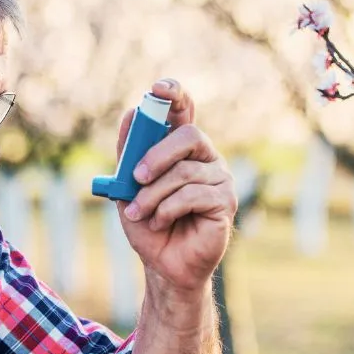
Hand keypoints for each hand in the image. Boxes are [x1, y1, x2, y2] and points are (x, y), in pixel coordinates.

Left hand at [116, 79, 236, 291]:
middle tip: (136, 176)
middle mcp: (205, 158)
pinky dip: (167, 209)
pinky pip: (193, 195)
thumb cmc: (148, 224)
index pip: (184, 111)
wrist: (163, 264)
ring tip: (139, 213)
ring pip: (184, 173)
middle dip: (157, 154)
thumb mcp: (128, 186)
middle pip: (189, 136)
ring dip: (153, 195)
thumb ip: (129, 153)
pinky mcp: (225, 202)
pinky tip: (158, 222)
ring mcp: (219, 179)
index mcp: (182, 149)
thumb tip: (132, 114)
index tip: (157, 89)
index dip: (174, 95)